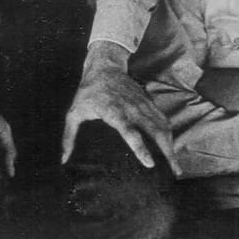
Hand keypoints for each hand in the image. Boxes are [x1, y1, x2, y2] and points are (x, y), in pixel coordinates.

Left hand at [61, 43, 179, 175]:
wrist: (105, 67)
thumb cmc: (88, 92)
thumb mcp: (74, 112)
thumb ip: (69, 136)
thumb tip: (63, 159)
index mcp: (115, 113)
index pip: (131, 133)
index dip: (140, 149)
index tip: (150, 164)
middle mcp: (133, 110)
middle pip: (155, 132)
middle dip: (167, 152)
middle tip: (174, 172)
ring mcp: (143, 105)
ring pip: (163, 126)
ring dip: (172, 145)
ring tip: (176, 166)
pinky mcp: (149, 102)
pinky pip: (163, 120)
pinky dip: (170, 134)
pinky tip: (172, 148)